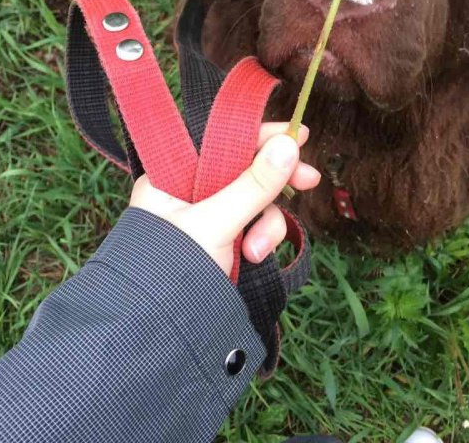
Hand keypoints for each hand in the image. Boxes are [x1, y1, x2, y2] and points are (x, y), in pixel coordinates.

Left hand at [129, 123, 318, 275]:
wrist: (160, 334)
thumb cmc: (171, 272)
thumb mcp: (215, 223)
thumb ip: (253, 185)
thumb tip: (289, 144)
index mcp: (171, 174)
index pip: (220, 139)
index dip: (259, 135)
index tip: (297, 135)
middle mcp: (188, 190)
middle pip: (243, 169)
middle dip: (274, 181)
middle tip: (309, 180)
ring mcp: (207, 217)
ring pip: (253, 201)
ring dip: (266, 222)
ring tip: (258, 249)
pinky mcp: (222, 241)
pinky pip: (253, 226)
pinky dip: (260, 239)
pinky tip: (255, 257)